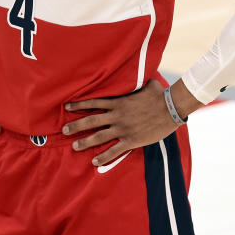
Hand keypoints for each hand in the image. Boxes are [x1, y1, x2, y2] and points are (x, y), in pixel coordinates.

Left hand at [63, 80, 196, 166]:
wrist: (171, 109)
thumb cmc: (160, 95)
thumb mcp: (146, 84)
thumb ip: (138, 82)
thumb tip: (141, 73)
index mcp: (118, 102)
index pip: (94, 103)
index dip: (79, 104)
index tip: (66, 106)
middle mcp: (117, 116)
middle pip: (91, 121)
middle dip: (76, 126)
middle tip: (64, 131)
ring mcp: (123, 128)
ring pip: (99, 137)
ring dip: (85, 142)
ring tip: (74, 147)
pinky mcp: (131, 140)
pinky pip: (114, 150)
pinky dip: (103, 157)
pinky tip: (94, 162)